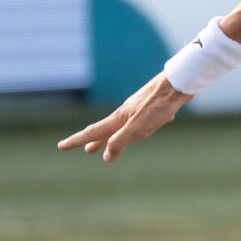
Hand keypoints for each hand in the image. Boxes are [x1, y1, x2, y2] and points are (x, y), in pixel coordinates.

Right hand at [56, 75, 193, 162]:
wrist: (179, 84)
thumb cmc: (159, 106)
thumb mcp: (138, 127)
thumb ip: (121, 140)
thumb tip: (106, 156)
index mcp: (120, 118)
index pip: (93, 132)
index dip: (77, 141)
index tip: (61, 146)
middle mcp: (126, 113)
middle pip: (106, 130)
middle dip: (94, 141)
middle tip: (85, 150)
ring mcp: (139, 109)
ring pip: (123, 127)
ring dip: (114, 137)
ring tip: (108, 147)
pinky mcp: (153, 108)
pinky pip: (141, 122)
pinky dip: (136, 130)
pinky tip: (148, 129)